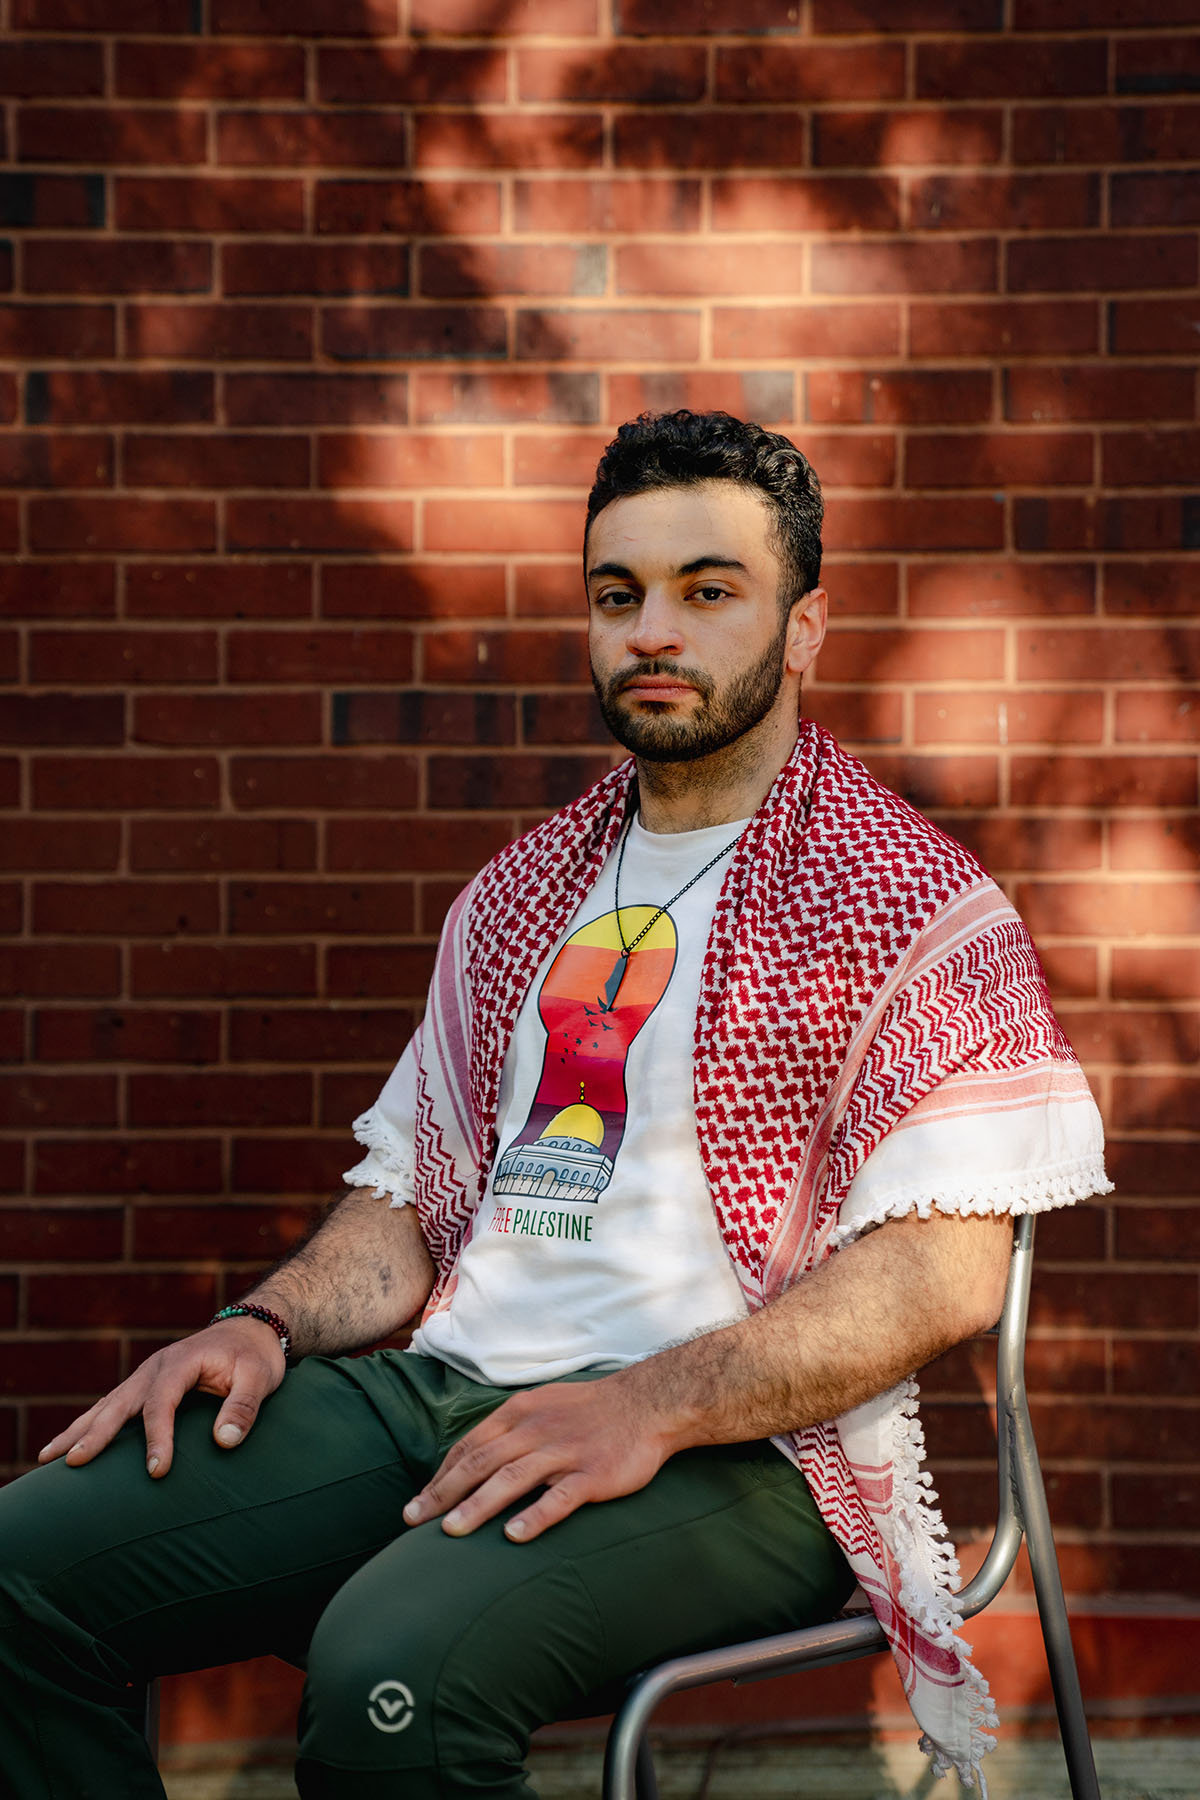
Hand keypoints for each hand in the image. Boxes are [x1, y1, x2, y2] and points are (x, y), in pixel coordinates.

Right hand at [36, 1315, 286, 1477]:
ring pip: (105, 1405)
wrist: (250, 1330)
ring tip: (47, 1459)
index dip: (157, 1437)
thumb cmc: (255, 1356)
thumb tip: (225, 1442)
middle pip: (119, 1403)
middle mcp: (155, 1368)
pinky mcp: (143, 1387)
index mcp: (181, 1362)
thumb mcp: (261, 1377)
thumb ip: (244, 1407)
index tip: (156, 1470)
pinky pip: (110, 1407)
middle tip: (73, 1462)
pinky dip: (87, 1425)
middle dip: (95, 1434)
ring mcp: (145, 1377)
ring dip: (77, 1431)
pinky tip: (69, 1446)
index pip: (162, 1403)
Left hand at [402, 1372, 673, 1543]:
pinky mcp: (593, 1474)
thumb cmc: (590, 1411)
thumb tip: (471, 1459)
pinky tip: (514, 1537)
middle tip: (413, 1520)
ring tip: (450, 1532)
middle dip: (443, 1493)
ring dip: (477, 1505)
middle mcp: (536, 1430)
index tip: (418, 1504)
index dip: (441, 1476)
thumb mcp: (543, 1405)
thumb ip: (509, 1430)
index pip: (470, 1446)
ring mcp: (565, 1452)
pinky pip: (560, 1497)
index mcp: (520, 1413)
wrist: (648, 1403)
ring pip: (512, 1479)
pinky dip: (535, 1516)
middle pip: (481, 1462)